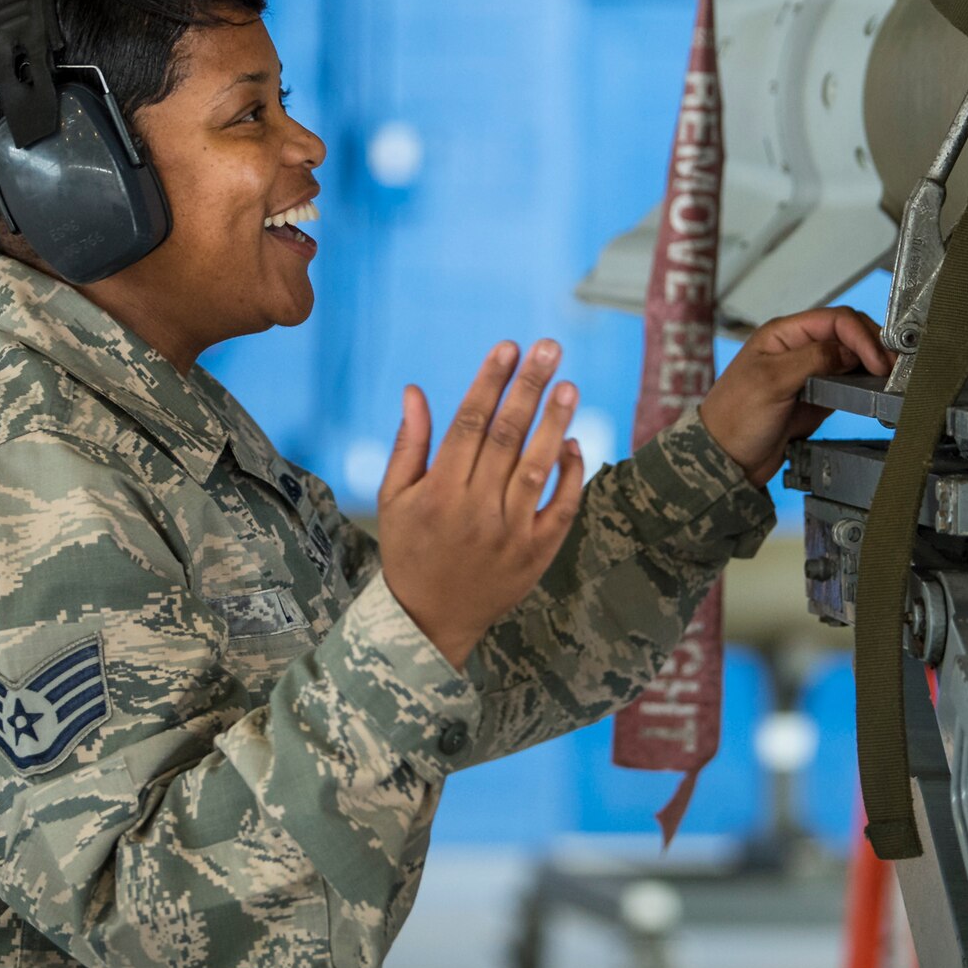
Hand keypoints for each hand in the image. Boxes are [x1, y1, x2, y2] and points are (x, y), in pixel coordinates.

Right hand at [379, 340, 582, 667]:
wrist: (432, 620)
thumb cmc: (409, 549)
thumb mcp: (393, 498)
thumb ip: (408, 444)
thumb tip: (415, 391)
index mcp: (439, 491)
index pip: (469, 423)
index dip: (490, 381)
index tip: (508, 347)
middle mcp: (476, 508)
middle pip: (507, 436)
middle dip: (529, 387)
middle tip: (550, 347)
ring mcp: (511, 531)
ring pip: (538, 466)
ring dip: (555, 423)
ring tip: (569, 385)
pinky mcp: (537, 551)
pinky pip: (562, 506)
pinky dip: (570, 473)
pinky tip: (573, 442)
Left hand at [697, 307, 892, 487]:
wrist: (726, 461)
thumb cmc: (733, 419)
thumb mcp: (771, 382)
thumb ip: (813, 360)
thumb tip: (850, 349)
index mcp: (782, 335)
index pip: (834, 320)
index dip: (861, 336)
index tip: (877, 359)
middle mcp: (797, 349)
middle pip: (847, 334)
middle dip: (873, 345)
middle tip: (893, 366)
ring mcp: (808, 373)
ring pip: (851, 357)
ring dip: (872, 363)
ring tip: (891, 376)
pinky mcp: (816, 396)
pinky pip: (847, 382)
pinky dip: (865, 383)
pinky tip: (875, 389)